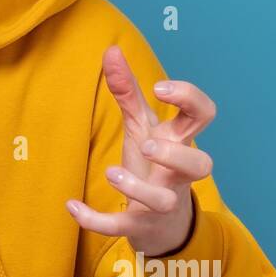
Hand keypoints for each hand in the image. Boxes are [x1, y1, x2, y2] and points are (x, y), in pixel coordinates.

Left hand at [66, 44, 216, 256]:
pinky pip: (122, 227)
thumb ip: (127, 90)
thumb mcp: (141, 126)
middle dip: (176, 155)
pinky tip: (72, 206)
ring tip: (111, 172)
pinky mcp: (139, 226)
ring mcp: (161, 202)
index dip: (189, 98)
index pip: (203, 115)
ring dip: (138, 188)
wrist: (162, 224)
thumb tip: (111, 49)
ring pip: (164, 200)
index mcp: (180, 142)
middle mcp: (177, 174)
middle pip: (201, 164)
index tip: (160, 87)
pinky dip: (97, 220)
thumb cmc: (154, 164)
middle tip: (147, 144)